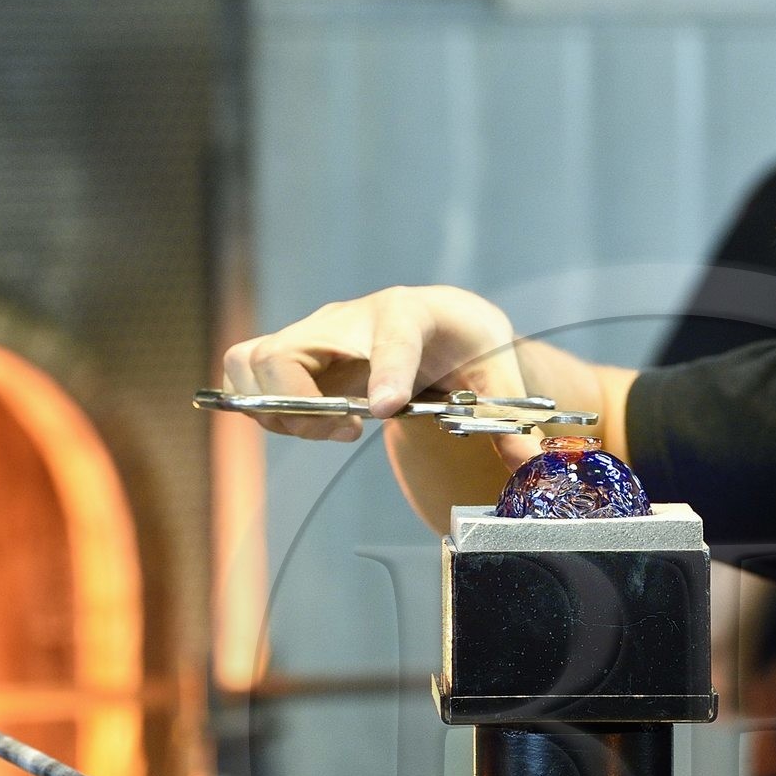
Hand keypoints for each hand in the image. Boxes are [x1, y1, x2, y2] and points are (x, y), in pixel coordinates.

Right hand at [222, 286, 527, 446]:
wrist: (442, 323)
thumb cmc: (467, 345)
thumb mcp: (499, 375)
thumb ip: (509, 417)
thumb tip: (528, 461)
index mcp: (412, 314)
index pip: (394, 337)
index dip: (385, 372)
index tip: (380, 413)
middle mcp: (349, 319)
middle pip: (284, 351)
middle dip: (301, 405)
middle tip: (348, 428)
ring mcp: (313, 336)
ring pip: (249, 363)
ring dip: (274, 409)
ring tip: (329, 426)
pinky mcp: (294, 356)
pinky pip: (246, 377)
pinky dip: (264, 409)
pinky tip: (317, 423)